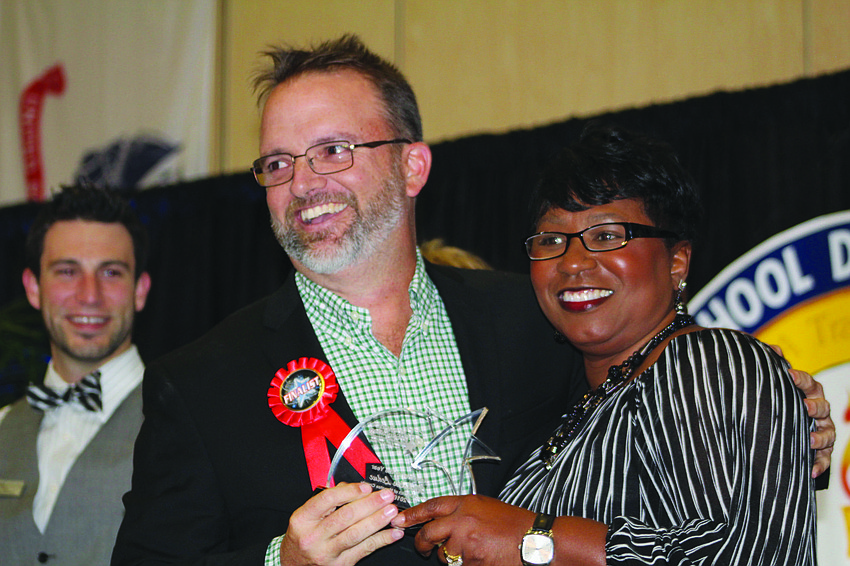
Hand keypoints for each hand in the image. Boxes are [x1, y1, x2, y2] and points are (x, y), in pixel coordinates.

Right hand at [280, 483, 402, 565]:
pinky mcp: (341, 565)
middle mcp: (313, 537)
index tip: (366, 487)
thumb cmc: (303, 536)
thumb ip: (328, 500)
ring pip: (356, 534)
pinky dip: (381, 540)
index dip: (350, 491)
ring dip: (378, 521)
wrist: (293, 565)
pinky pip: (364, 550)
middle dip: (370, 504)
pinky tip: (392, 532)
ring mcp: (327, 553)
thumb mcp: (306, 516)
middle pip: (346, 517)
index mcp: (303, 519)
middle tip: (386, 496)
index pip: (327, 500)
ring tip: (392, 511)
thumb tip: (354, 488)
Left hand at [392, 495, 533, 565]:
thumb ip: (463, 510)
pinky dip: (464, 563)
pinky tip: (478, 557)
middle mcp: (463, 521)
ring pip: (443, 554)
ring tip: (469, 550)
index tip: (401, 519)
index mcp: (466, 504)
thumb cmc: (513, 523)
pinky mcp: (471, 562)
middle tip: (422, 547)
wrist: (533, 540)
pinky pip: (458, 565)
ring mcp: (466, 543)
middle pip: (429, 533)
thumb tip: (442, 518)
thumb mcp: (485, 506)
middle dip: (421, 543)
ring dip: (448, 555)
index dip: (413, 513)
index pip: (431, 506)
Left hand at [771, 344, 834, 477]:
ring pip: (828, 434)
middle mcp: (818, 411)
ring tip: (810, 441)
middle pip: (823, 407)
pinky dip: (819, 464)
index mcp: (808, 392)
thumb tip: (773, 348)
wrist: (775, 425)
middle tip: (805, 407)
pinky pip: (824, 458)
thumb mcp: (773, 385)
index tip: (789, 375)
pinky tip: (811, 470)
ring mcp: (821, 430)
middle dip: (815, 408)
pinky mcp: (819, 450)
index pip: (809, 383)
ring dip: (820, 438)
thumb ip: (774, 367)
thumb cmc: (777, 399)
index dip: (801, 379)